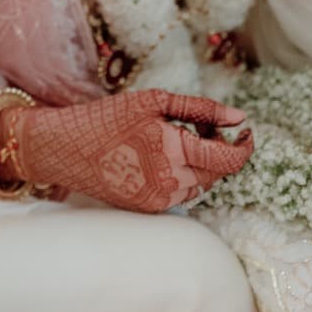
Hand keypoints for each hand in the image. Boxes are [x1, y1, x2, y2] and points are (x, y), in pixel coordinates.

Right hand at [6, 89, 251, 212]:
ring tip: (177, 139)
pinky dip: (181, 175)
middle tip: (201, 126)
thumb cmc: (107, 117)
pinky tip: (160, 156)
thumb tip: (239, 118)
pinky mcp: (149, 209)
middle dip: (219, 149)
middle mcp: (171, 182)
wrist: (65, 149)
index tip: (246, 132)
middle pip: (218, 172)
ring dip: (201, 163)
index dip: (245, 146)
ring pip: (201, 184)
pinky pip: (181, 193)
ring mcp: (160, 200)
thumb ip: (201, 110)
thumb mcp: (154, 102)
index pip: (229, 159)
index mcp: (174, 150)